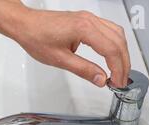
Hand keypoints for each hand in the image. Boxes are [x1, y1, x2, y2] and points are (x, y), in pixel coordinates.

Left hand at [12, 9, 130, 87]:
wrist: (25, 24)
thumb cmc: (36, 37)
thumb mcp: (60, 59)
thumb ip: (83, 70)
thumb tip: (100, 79)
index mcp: (84, 28)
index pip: (111, 50)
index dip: (118, 68)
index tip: (118, 82)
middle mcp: (89, 20)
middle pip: (118, 41)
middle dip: (123, 63)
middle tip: (121, 81)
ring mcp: (88, 18)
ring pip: (116, 34)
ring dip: (121, 53)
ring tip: (119, 71)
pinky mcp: (85, 20)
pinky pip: (108, 30)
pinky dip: (114, 44)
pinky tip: (112, 56)